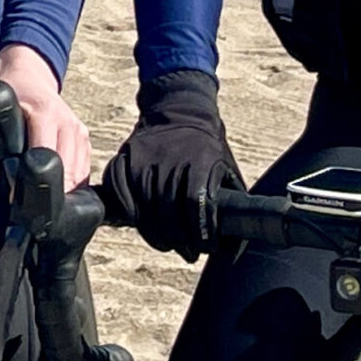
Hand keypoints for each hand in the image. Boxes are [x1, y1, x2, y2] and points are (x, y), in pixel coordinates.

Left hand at [0, 45, 89, 187]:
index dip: (32, 179)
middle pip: (66, 172)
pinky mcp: (85, 138)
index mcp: (44, 112)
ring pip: (77, 176)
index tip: (18, 194)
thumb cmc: (6, 100)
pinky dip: (70, 182)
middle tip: (28, 198)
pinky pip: (83, 171)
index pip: (46, 156)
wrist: (29, 77)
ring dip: (60, 188)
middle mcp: (66, 121)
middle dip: (48, 190)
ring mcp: (79, 130)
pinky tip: (53, 180)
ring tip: (40, 188)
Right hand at [99, 70, 241, 260]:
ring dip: (156, 233)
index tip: (206, 247)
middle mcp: (169, 160)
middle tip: (187, 252)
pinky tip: (138, 224)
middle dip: (179, 239)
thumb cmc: (205, 143)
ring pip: (144, 205)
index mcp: (199, 161)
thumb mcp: (225, 163)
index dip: (201, 231)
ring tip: (166, 244)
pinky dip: (128, 211)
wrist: (176, 107)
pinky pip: (120, 191)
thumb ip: (231, 195)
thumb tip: (241, 234)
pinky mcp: (124, 158)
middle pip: (168, 210)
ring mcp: (143, 159)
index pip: (195, 204)